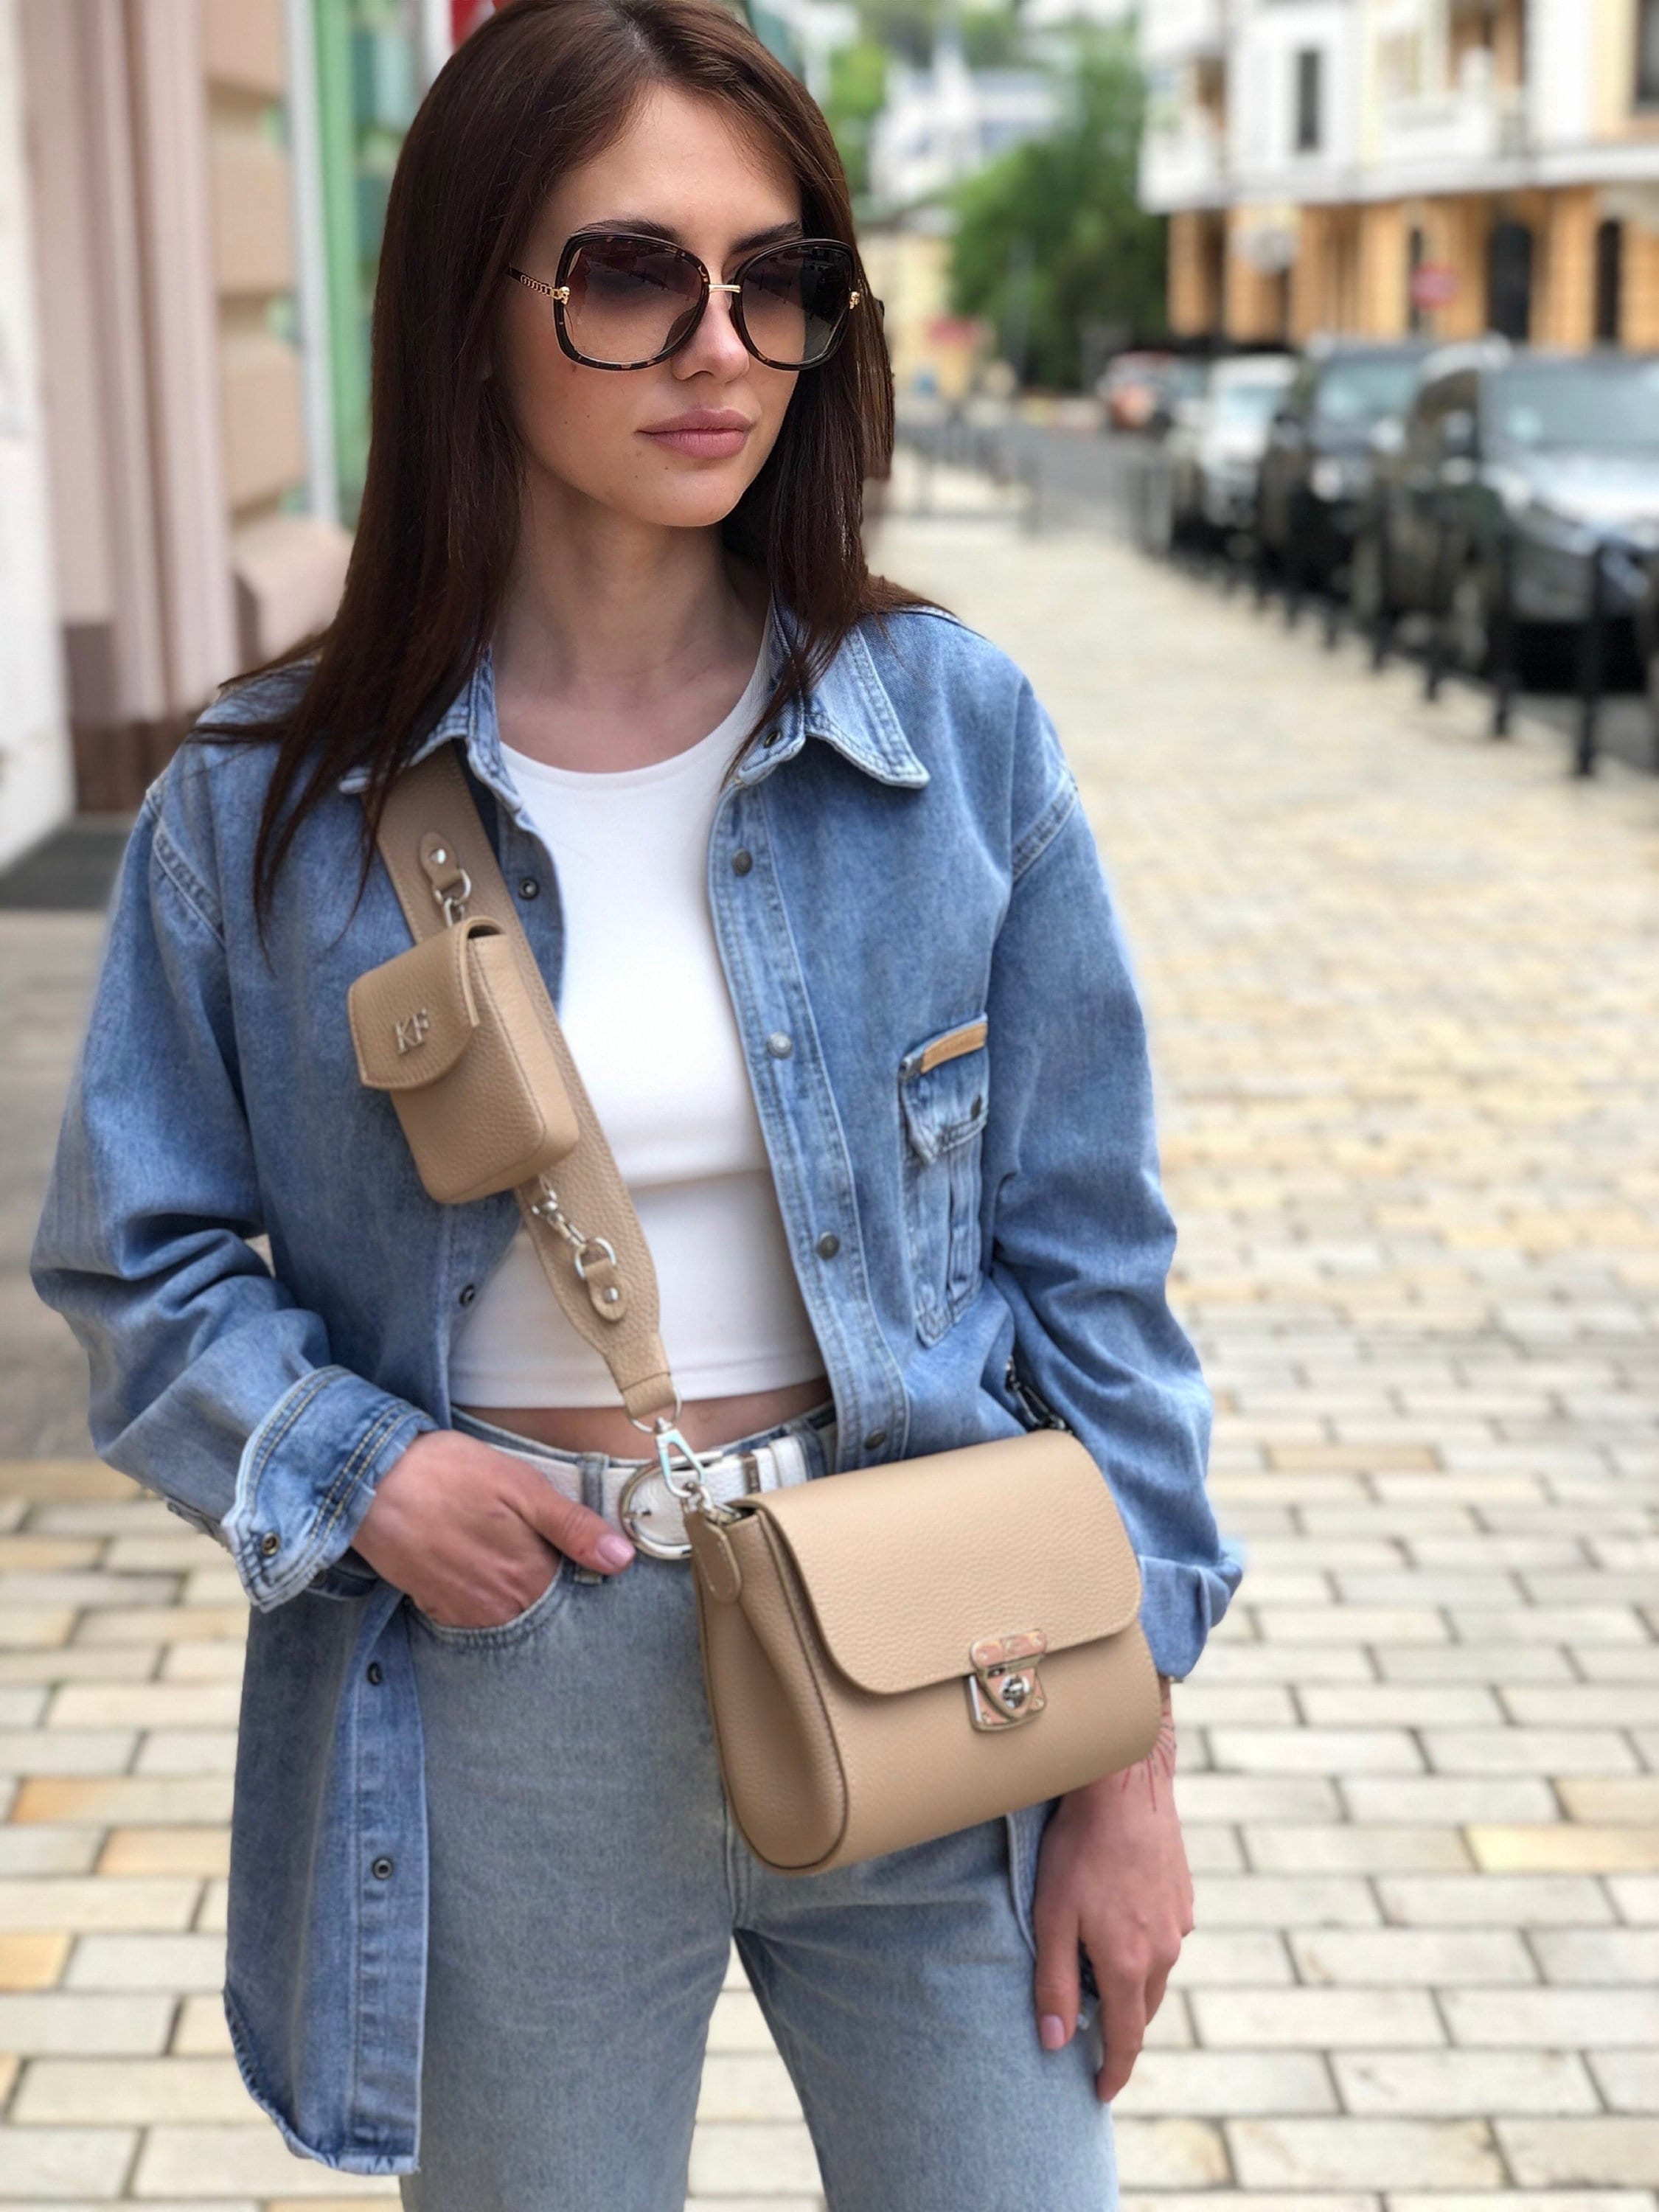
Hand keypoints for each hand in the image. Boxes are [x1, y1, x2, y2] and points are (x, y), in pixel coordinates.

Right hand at [349, 1428, 634, 1626]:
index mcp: (530, 1575)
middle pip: (540, 1604)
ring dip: (508, 1587)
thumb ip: (573, 1528)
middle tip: (518, 1538)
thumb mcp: (523, 1487)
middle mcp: (501, 1607)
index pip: (573, 1590)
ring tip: (491, 1544)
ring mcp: (465, 1612)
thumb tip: (621, 1560)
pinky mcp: (434, 1608)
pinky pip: (472, 1613)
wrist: (373, 1482)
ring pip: (507, 1611)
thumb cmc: (451, 1474)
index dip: (573, 1565)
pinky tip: (468, 1558)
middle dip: (540, 1579)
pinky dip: (477, 1593)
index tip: (562, 1546)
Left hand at [1030, 1675, 1187, 2101]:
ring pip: (1156, 1971)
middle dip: (1121, 2028)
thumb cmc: (1079, 1849)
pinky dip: (1144, 1945)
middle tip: (1093, 2037)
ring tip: (1100, 1978)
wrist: (1124, 1785)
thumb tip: (1056, 2043)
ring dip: (1132, 1984)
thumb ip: (1055, 1984)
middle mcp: (1164, 1949)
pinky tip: (1120, 1923)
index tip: (1100, 2093)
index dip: (1113, 2071)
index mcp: (1130, 1963)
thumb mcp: (1052, 1918)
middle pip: (1143, 2008)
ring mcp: (1179, 1920)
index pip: (1127, 2038)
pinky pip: (1165, 1936)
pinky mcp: (1183, 1894)